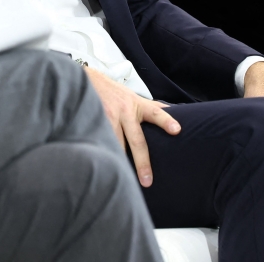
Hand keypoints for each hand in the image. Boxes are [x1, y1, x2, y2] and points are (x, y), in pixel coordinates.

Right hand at [84, 66, 180, 186]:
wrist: (85, 81)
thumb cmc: (115, 94)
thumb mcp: (134, 97)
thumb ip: (153, 107)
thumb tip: (177, 110)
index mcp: (137, 105)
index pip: (155, 113)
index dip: (166, 121)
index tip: (177, 130)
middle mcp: (124, 111)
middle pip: (136, 140)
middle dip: (142, 162)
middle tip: (147, 181)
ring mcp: (108, 117)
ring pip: (117, 144)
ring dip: (120, 160)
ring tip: (122, 179)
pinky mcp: (94, 122)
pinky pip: (101, 141)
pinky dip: (103, 154)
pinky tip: (104, 166)